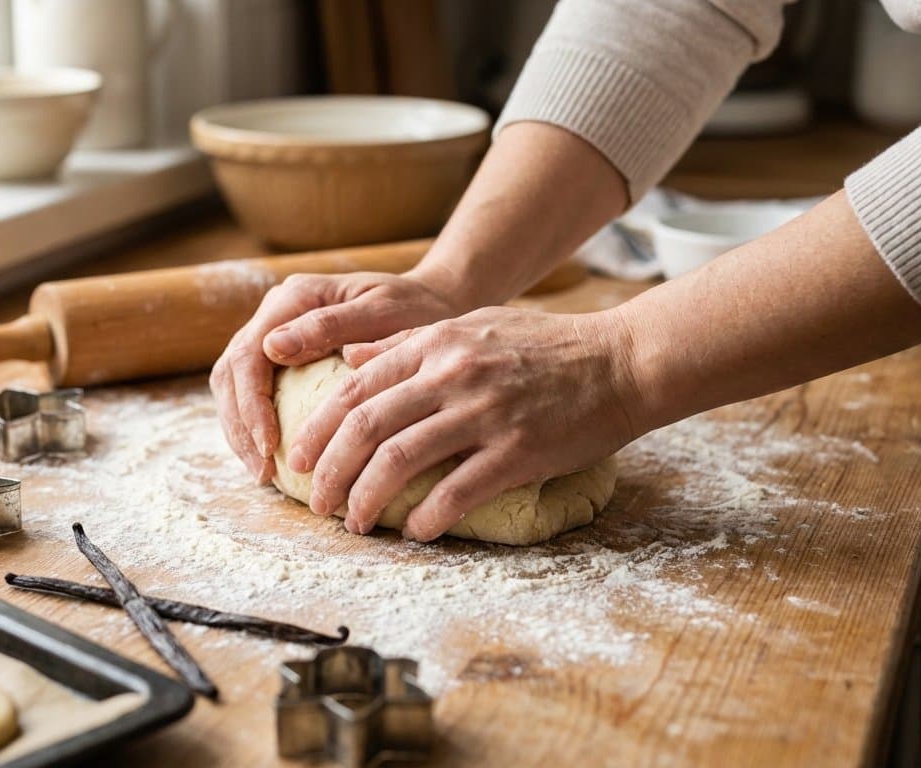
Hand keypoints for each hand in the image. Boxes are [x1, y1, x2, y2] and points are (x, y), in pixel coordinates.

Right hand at [210, 271, 468, 483]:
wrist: (433, 301)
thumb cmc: (416, 308)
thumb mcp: (382, 313)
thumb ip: (329, 326)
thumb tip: (272, 347)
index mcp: (294, 298)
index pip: (250, 355)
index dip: (252, 406)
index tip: (270, 448)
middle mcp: (277, 313)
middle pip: (231, 372)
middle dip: (240, 426)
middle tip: (262, 472)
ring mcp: (276, 334)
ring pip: (233, 385)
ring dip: (241, 432)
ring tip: (262, 474)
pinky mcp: (283, 357)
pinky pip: (253, 393)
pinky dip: (254, 428)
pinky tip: (271, 461)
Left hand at [285, 306, 640, 540]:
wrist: (622, 360)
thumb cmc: (545, 346)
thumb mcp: (471, 326)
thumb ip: (409, 342)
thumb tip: (349, 358)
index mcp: (436, 343)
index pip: (355, 387)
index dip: (318, 428)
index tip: (299, 459)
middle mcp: (452, 374)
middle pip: (365, 426)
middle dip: (329, 470)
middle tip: (315, 501)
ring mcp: (485, 413)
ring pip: (399, 460)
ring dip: (366, 498)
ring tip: (354, 522)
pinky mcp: (518, 450)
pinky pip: (456, 491)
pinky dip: (427, 517)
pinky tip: (414, 531)